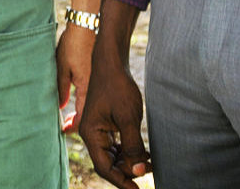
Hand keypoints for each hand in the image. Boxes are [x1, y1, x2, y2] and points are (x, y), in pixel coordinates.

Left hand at [56, 20, 94, 130]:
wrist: (89, 24)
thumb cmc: (73, 44)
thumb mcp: (61, 66)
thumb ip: (61, 88)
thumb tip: (61, 107)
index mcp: (87, 88)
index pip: (83, 115)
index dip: (75, 125)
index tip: (66, 130)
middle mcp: (97, 87)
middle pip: (91, 112)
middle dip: (80, 120)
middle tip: (69, 124)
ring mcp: (100, 80)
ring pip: (94, 102)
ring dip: (85, 110)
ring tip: (74, 115)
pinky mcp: (101, 72)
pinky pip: (96, 92)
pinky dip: (89, 98)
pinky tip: (83, 97)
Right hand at [80, 61, 149, 188]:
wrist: (112, 63)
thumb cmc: (118, 87)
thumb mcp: (128, 118)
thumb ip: (133, 147)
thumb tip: (139, 171)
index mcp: (90, 134)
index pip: (104, 167)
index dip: (121, 181)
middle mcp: (91, 134)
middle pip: (108, 164)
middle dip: (127, 171)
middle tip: (149, 171)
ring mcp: (97, 130)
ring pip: (112, 156)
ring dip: (129, 162)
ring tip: (149, 163)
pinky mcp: (105, 125)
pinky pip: (115, 146)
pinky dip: (128, 152)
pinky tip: (143, 153)